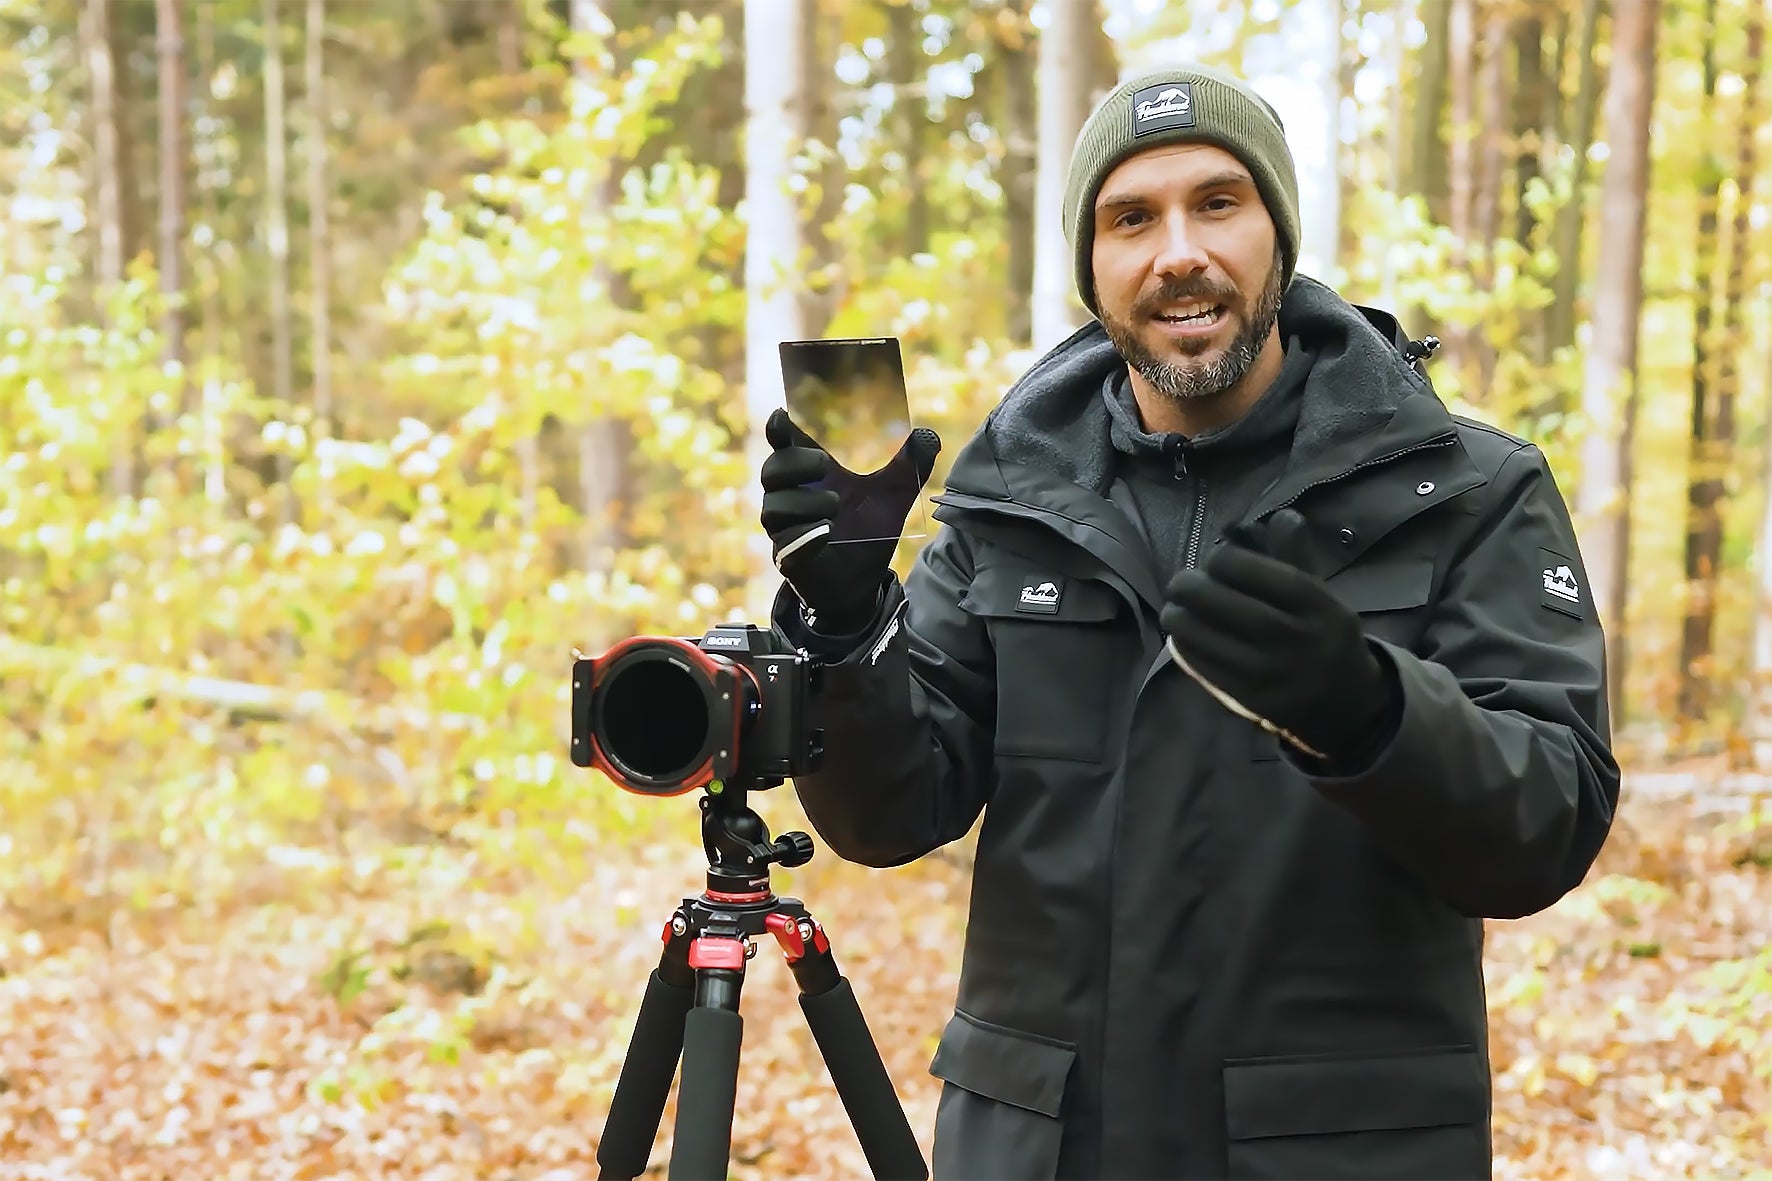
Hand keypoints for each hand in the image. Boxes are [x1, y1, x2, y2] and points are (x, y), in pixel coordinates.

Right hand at [759, 408, 941, 634]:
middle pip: (772, 470)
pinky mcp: (790, 558)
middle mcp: (791, 499)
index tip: (781, 415)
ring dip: (805, 502)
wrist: (864, 583)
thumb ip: (910, 466)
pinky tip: (826, 532)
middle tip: (826, 463)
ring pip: (775, 507)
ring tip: (835, 506)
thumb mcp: (894, 496)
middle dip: (795, 462)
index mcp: (811, 478)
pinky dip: (805, 534)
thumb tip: (929, 434)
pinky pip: (787, 542)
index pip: (785, 447)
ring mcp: (787, 530)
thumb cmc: (868, 534)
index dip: (777, 431)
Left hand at [1158, 508, 1400, 765]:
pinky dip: (1185, 647)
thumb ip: (1296, 555)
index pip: (1261, 574)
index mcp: (1318, 607)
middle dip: (1193, 588)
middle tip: (1179, 582)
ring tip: (1175, 608)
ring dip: (1181, 618)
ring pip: (1209, 639)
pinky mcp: (1249, 699)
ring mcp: (1271, 674)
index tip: (1213, 560)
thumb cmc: (1321, 634)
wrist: (1342, 703)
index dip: (1226, 562)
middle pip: (1228, 607)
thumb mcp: (1321, 594)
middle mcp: (1296, 640)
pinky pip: (1204, 668)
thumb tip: (1281, 515)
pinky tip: (1181, 635)